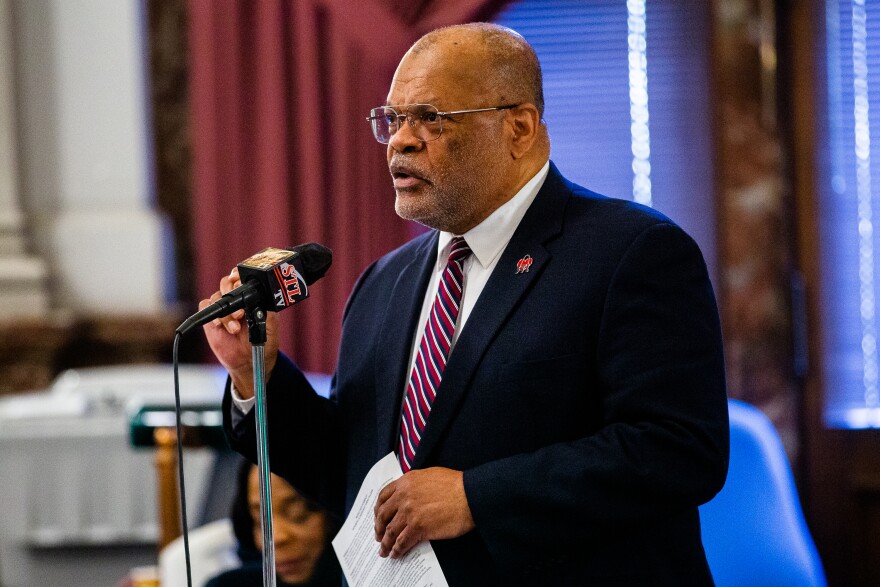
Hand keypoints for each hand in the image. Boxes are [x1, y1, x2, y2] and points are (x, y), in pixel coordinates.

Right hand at [200, 267, 279, 398]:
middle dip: (231, 293)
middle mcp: (235, 299)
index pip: (241, 277)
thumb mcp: (271, 325)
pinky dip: (212, 315)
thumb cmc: (263, 341)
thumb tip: (261, 298)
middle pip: (226, 283)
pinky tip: (222, 326)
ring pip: (216, 297)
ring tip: (235, 328)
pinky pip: (205, 308)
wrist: (250, 361)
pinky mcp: (211, 320)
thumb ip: (266, 310)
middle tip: (240, 313)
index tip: (237, 279)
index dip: (237, 275)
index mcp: (251, 296)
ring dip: (226, 312)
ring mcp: (223, 309)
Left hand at [373, 467, 474, 558]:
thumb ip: (415, 484)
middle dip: (378, 528)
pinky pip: (402, 542)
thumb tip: (409, 494)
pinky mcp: (418, 527)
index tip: (378, 517)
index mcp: (406, 482)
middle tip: (378, 536)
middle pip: (383, 515)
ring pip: (390, 531)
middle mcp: (404, 496)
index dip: (378, 509)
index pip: (383, 496)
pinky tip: (396, 554)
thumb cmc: (455, 484)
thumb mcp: (429, 475)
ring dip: (386, 543)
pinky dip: (397, 550)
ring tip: (384, 550)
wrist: (470, 494)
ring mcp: (409, 512)